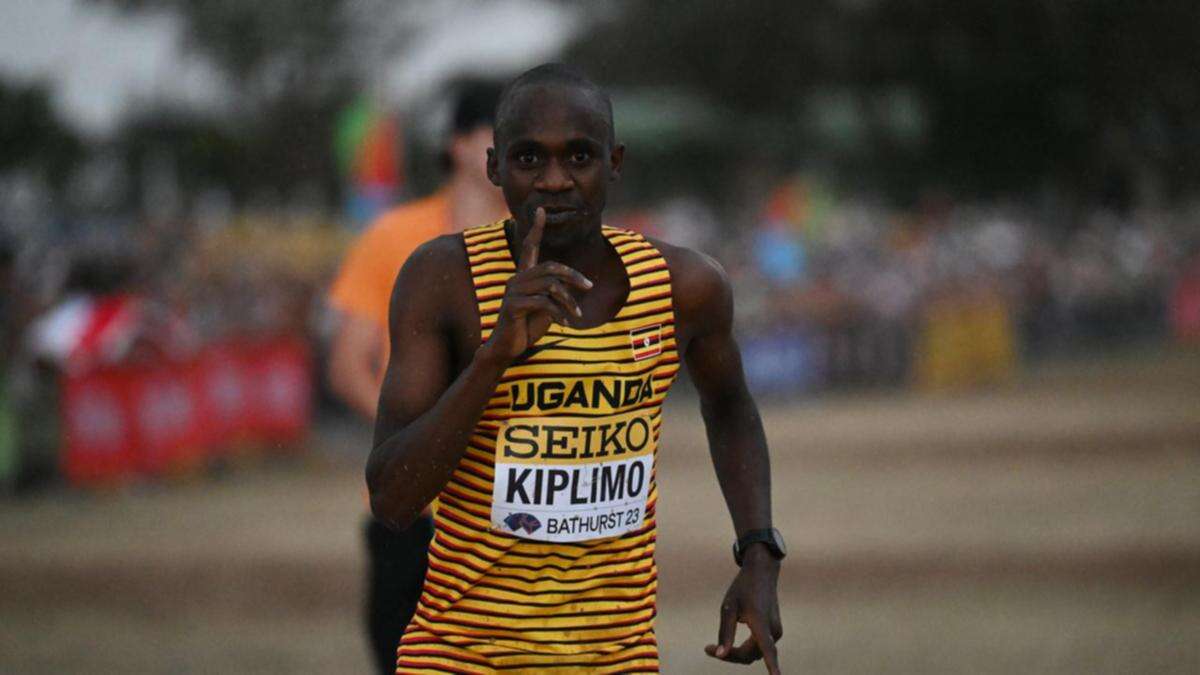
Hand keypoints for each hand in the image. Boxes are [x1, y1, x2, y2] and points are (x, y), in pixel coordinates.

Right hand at [482, 207, 591, 363]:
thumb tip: (579, 285)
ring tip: (577, 315)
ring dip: (568, 300)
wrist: (507, 348)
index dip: (536, 229)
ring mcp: (512, 292)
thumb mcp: (547, 307)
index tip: (541, 210)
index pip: (529, 246)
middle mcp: (516, 279)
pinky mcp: (512, 307)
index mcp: (524, 276)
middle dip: (573, 275)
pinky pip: (542, 303)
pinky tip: (564, 324)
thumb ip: (557, 293)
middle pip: (550, 267)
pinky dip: (558, 313)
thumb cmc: (527, 326)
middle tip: (589, 286)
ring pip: (550, 285)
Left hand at [704, 546, 782, 673]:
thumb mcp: (728, 608)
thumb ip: (725, 633)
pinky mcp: (775, 632)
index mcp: (760, 621)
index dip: (772, 666)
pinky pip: (759, 648)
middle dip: (730, 656)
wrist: (762, 573)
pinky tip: (731, 645)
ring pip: (755, 654)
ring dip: (737, 654)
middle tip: (707, 648)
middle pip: (750, 655)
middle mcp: (772, 630)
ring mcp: (776, 632)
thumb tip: (720, 655)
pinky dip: (745, 649)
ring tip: (713, 647)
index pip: (767, 649)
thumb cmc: (742, 589)